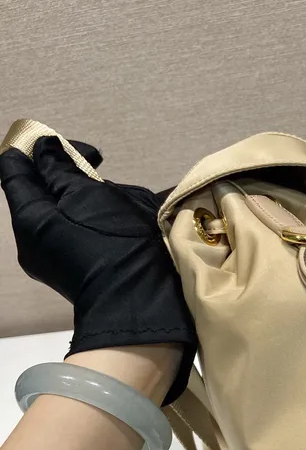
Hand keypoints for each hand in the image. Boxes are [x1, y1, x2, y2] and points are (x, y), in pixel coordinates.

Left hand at [0, 136, 195, 402]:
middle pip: (45, 192)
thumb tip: (45, 150)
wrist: (145, 304)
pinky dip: (107, 218)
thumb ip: (62, 168)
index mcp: (29, 220)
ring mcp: (63, 257)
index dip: (39, 147)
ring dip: (95, 197)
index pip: (16, 169)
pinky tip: (131, 218)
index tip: (72, 145)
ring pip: (72, 211)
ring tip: (125, 199)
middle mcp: (39, 240)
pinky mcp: (87, 268)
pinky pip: (90, 231)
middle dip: (72, 174)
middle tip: (100, 168)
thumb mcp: (87, 197)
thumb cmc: (115, 246)